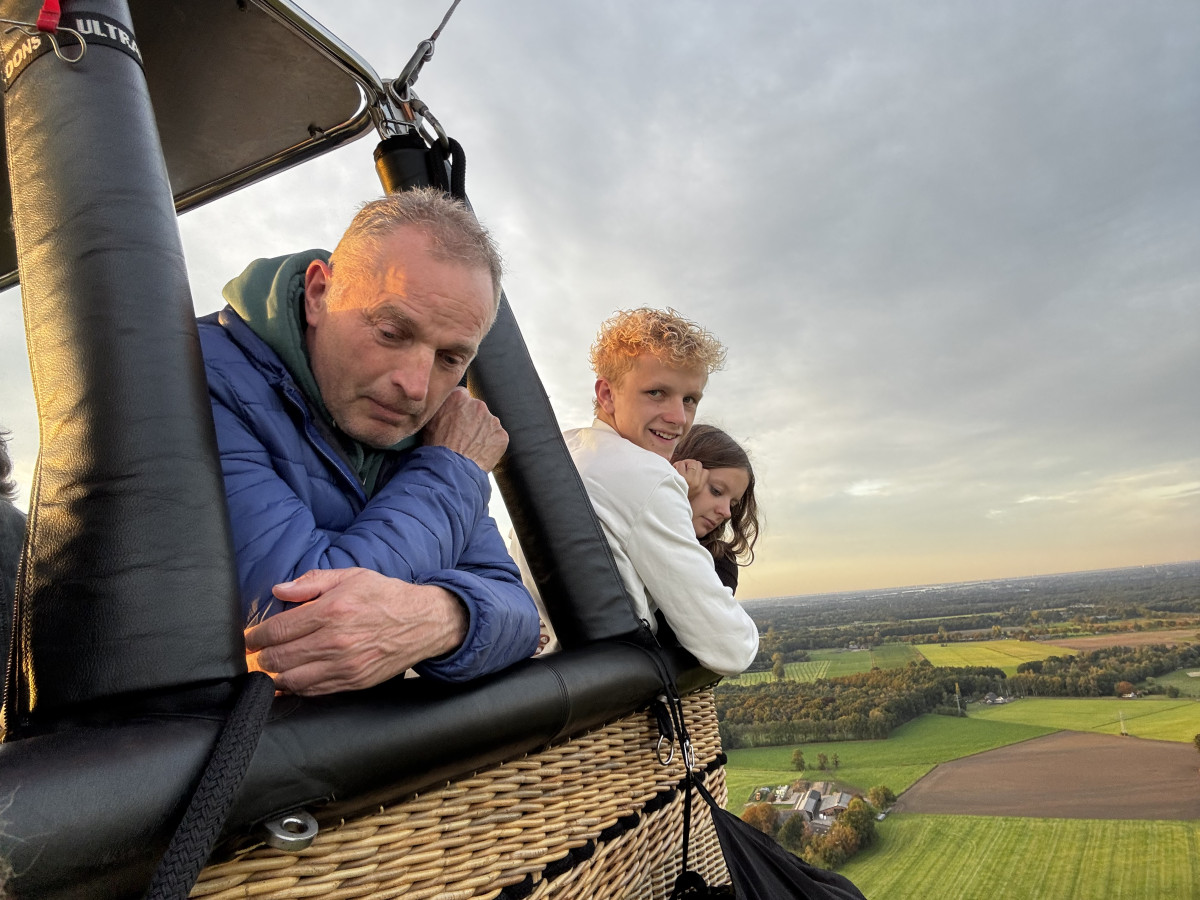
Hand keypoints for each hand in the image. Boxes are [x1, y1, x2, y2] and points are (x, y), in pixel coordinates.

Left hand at [244, 568, 468, 694]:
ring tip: (271, 668)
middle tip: (258, 652)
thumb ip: (311, 582)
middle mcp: (334, 641)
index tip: (250, 637)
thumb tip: (279, 590)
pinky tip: (290, 680)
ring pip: (291, 680)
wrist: (423, 622)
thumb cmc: (385, 596)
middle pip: (278, 658)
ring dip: (274, 676)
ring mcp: (344, 665)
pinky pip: (313, 691)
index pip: (277, 630)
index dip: (256, 636)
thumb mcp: (350, 577)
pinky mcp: (353, 682)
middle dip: (261, 657)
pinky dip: (295, 688)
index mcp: (331, 611)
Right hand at [422, 387, 508, 471]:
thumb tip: (442, 406)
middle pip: (477, 410)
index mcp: (459, 397)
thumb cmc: (436, 449)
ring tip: (469, 447)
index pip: (462, 397)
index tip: (456, 420)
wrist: (449, 469)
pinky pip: (497, 438)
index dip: (459, 410)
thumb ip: (441, 408)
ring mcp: (492, 420)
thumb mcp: (429, 421)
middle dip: (472, 420)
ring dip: (482, 433)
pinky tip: (479, 453)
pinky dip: (490, 445)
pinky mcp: (501, 435)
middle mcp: (478, 405)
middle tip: (462, 436)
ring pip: (488, 424)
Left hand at [672, 458, 708, 500]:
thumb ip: (696, 482)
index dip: (698, 469)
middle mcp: (696, 483)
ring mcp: (689, 480)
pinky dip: (676, 464)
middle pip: (698, 464)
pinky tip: (673, 469)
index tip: (691, 471)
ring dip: (684, 463)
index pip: (705, 472)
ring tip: (678, 468)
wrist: (671, 504)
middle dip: (691, 463)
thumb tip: (694, 468)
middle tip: (684, 468)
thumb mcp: (692, 492)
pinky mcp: (680, 477)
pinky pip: (681, 464)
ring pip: (691, 462)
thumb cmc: (679, 495)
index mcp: (700, 487)